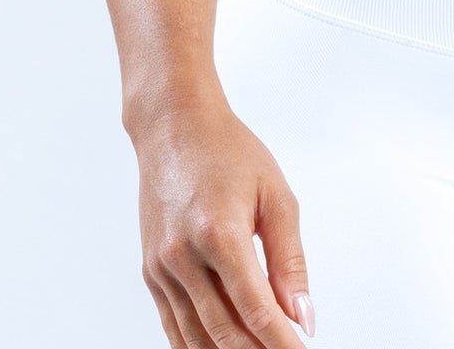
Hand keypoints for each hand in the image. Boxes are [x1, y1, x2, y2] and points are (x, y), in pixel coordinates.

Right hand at [131, 94, 315, 347]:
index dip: (281, 343)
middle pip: (225, 332)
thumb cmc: (229, 152)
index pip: (256, 310)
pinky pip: (174, 325)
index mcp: (219, 233)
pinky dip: (197, 346)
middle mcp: (183, 256)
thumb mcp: (274, 196)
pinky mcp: (150, 272)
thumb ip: (289, 261)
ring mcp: (161, 268)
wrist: (174, 127)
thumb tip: (303, 316)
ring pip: (195, 337)